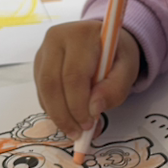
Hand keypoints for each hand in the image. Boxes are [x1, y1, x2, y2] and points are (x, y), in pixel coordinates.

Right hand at [33, 20, 141, 139]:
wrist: (105, 41)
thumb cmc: (117, 55)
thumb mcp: (128, 69)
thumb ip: (115, 89)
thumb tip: (93, 109)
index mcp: (82, 34)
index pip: (73, 75)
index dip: (78, 105)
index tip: (88, 124)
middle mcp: (57, 38)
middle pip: (52, 83)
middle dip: (63, 114)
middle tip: (77, 133)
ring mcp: (44, 50)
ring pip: (43, 89)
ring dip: (56, 114)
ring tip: (73, 129)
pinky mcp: (39, 63)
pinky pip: (41, 91)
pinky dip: (52, 108)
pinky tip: (67, 116)